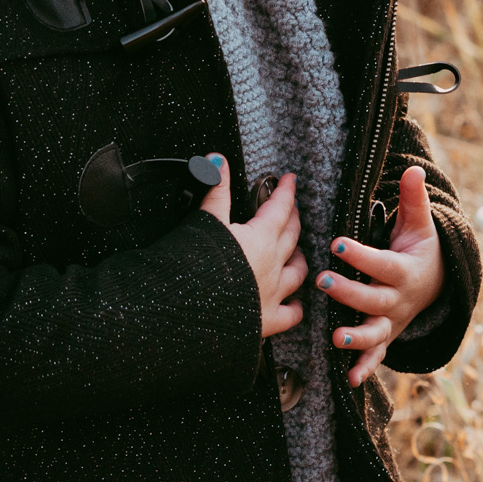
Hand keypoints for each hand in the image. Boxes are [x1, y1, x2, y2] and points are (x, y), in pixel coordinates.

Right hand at [200, 155, 306, 337]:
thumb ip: (215, 189)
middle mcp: (272, 265)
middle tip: (292, 209)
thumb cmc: (194, 266)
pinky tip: (296, 303)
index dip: (286, 191)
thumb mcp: (205, 220)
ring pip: (297, 272)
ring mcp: (272, 294)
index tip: (290, 180)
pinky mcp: (267, 321)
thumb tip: (218, 160)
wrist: (184, 312)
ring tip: (296, 251)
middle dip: (294, 219)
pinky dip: (296, 306)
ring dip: (298, 258)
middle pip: (292, 236)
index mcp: (260, 238)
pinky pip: (292, 314)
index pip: (280, 207)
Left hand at [316, 165, 444, 386]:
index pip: (381, 263)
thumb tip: (414, 169)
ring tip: (336, 337)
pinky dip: (364, 368)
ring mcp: (392, 321)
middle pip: (373, 299)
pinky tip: (348, 379)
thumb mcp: (420, 224)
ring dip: (356, 337)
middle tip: (322, 281)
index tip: (336, 243)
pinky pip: (376, 355)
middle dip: (348, 293)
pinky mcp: (385, 336)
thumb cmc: (420, 249)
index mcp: (405, 270)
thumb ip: (414, 199)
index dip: (360, 255)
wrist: (438, 284)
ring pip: (375, 332)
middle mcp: (399, 300)